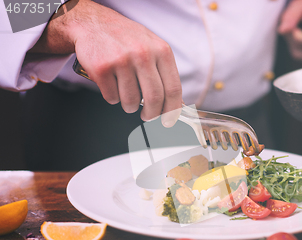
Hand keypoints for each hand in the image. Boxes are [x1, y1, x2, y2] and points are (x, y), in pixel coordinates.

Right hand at [31, 0, 181, 122]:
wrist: (94, 24)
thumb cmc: (127, 39)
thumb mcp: (153, 48)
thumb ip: (165, 73)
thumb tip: (176, 103)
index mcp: (161, 50)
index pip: (173, 88)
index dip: (172, 110)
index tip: (168, 121)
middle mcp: (143, 54)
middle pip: (154, 98)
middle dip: (152, 114)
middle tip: (148, 116)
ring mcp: (122, 60)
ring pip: (131, 101)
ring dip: (129, 106)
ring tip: (126, 96)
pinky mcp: (102, 68)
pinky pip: (112, 97)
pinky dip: (112, 98)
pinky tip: (112, 85)